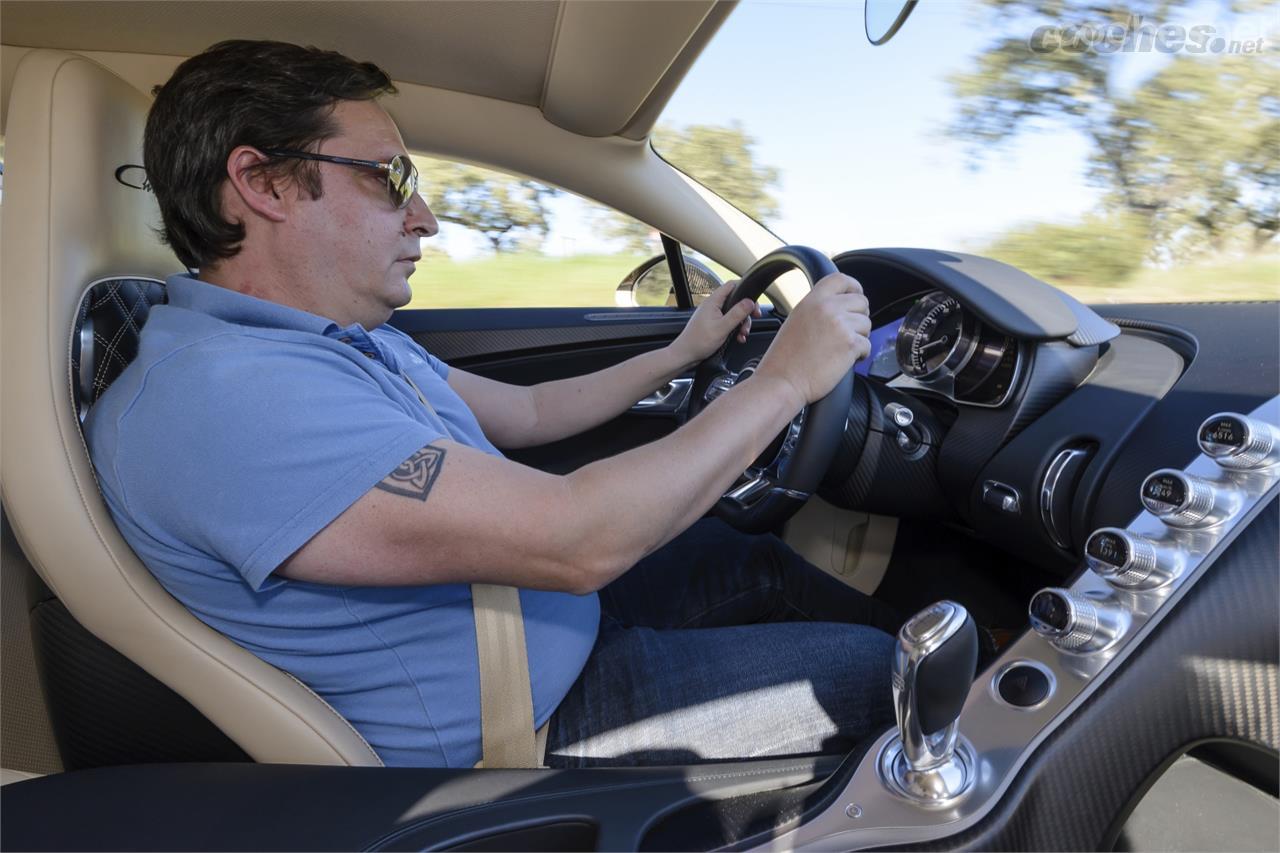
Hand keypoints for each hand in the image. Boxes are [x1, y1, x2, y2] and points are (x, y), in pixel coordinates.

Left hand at [668, 280, 761, 368]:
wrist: (686, 355)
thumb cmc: (699, 342)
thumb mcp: (722, 327)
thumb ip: (737, 314)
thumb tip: (750, 302)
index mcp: (713, 301)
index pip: (731, 285)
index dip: (745, 290)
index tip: (754, 302)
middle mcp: (713, 305)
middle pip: (736, 301)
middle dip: (746, 311)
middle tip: (753, 319)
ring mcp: (713, 314)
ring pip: (734, 313)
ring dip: (741, 323)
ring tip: (742, 334)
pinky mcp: (713, 323)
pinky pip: (729, 322)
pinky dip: (735, 328)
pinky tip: (738, 337)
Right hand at [754, 272, 870, 404]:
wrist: (782, 381)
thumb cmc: (784, 359)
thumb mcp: (796, 321)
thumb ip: (817, 309)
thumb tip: (838, 307)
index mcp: (812, 300)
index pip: (841, 279)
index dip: (853, 287)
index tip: (855, 296)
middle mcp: (828, 308)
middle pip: (861, 301)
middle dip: (859, 316)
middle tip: (848, 331)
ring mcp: (840, 325)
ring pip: (867, 324)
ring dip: (859, 337)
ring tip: (841, 349)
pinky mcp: (850, 344)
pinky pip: (867, 344)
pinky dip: (860, 354)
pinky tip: (844, 360)